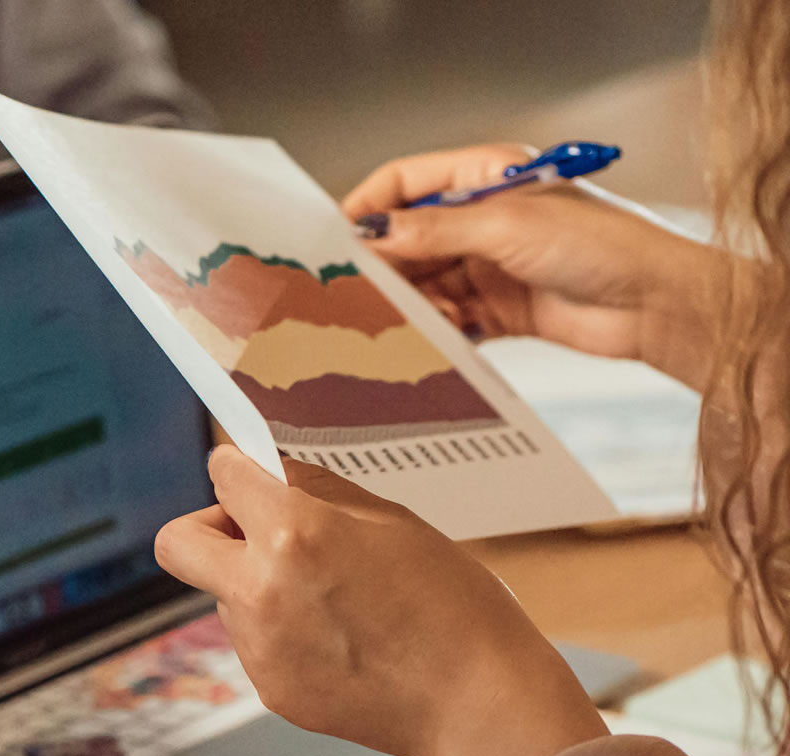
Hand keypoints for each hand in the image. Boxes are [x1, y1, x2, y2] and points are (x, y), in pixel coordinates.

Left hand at [154, 447, 607, 755]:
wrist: (479, 705)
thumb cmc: (455, 607)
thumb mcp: (395, 522)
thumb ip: (321, 493)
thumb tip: (274, 472)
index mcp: (294, 534)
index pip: (223, 476)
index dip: (239, 470)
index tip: (249, 475)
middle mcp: (260, 589)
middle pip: (177, 542)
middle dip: (209, 527)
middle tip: (255, 532)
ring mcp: (258, 645)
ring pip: (223, 593)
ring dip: (256, 583)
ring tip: (333, 598)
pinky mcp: (269, 688)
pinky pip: (254, 641)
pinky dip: (281, 631)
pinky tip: (341, 639)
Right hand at [344, 144, 721, 389]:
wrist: (657, 304)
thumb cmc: (602, 245)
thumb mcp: (506, 227)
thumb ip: (433, 233)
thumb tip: (372, 236)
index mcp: (485, 178)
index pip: (404, 183)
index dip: (367, 208)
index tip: (337, 240)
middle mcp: (483, 219)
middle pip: (407, 239)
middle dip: (386, 267)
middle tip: (361, 293)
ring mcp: (490, 265)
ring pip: (424, 283)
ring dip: (413, 304)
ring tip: (416, 319)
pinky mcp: (500, 308)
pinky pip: (448, 318)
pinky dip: (437, 329)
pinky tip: (439, 338)